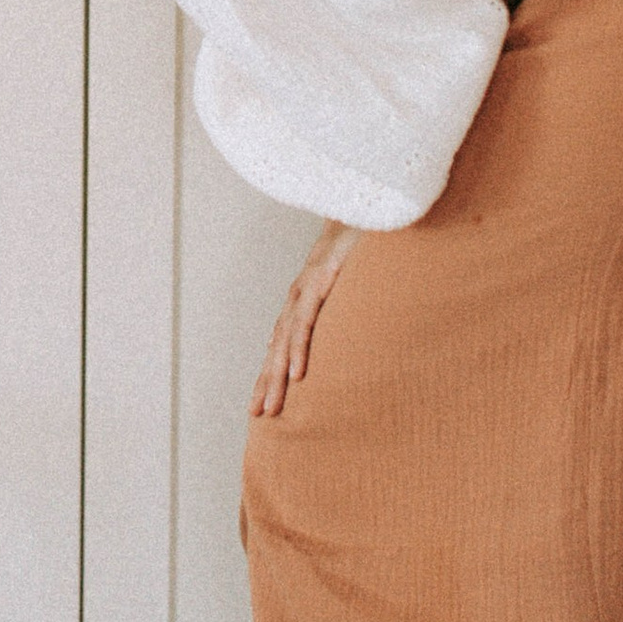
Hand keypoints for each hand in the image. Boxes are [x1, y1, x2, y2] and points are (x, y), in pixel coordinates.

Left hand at [251, 225, 360, 418]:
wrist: (364, 205)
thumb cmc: (361, 246)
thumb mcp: (353, 283)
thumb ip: (344, 306)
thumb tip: (344, 333)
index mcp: (304, 300)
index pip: (282, 343)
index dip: (271, 373)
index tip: (264, 404)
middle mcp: (299, 297)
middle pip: (277, 347)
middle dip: (266, 382)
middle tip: (259, 416)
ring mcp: (306, 288)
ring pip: (285, 340)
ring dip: (277, 375)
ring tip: (273, 406)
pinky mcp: (319, 279)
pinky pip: (306, 320)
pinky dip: (299, 348)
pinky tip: (296, 374)